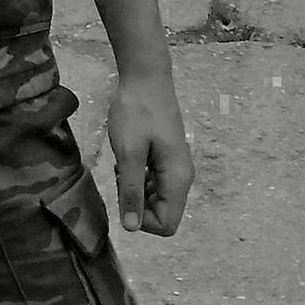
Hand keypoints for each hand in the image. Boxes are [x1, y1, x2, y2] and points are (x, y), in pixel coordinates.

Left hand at [106, 71, 192, 237]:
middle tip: (122, 176)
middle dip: (137, 204)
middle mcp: (183, 177)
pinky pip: (155, 183)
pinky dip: (139, 178)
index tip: (123, 193)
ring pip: (157, 199)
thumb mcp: (129, 153)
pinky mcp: (168, 158)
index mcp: (178, 179)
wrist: (146, 76)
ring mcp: (177, 167)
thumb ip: (131, 191)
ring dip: (136, 190)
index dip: (141, 220)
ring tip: (124, 164)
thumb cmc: (136, 111)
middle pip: (163, 214)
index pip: (166, 225)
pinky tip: (128, 159)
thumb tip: (130, 228)